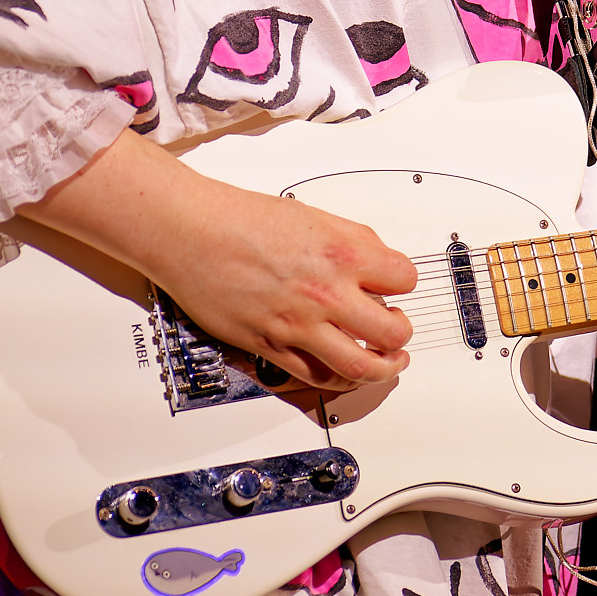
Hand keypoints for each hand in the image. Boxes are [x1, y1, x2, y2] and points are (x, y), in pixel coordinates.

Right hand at [25, 130, 416, 390]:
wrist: (192, 233)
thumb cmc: (242, 220)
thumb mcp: (315, 216)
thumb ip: (354, 241)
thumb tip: (380, 263)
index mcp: (343, 255)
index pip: (404, 280)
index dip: (404, 283)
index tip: (398, 286)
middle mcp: (326, 295)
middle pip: (391, 332)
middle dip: (402, 332)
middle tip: (399, 328)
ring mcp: (298, 326)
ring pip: (360, 366)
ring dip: (384, 367)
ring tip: (389, 361)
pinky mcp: (271, 347)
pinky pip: (316, 377)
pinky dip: (339, 379)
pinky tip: (346, 371)